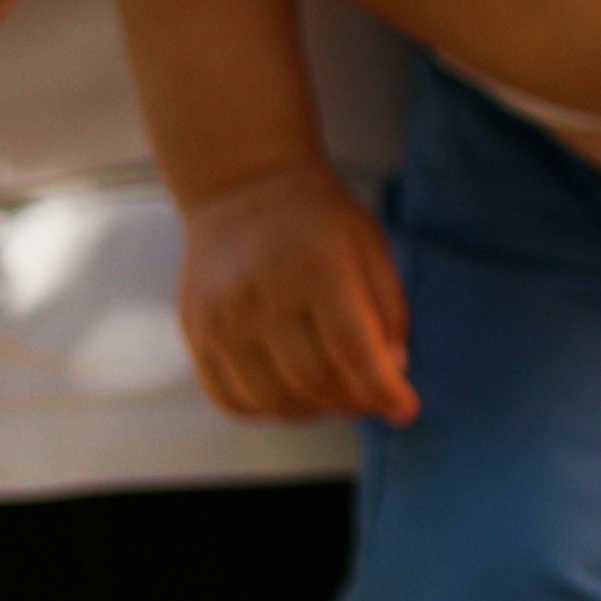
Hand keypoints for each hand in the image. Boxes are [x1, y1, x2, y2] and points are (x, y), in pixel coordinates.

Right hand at [177, 158, 418, 424]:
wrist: (243, 189)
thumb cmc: (319, 218)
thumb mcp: (370, 247)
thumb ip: (388, 309)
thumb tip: (392, 371)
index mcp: (318, 271)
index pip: (353, 350)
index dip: (382, 389)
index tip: (405, 408)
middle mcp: (264, 298)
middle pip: (313, 382)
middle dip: (353, 402)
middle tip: (370, 396)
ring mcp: (223, 319)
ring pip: (271, 400)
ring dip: (312, 411)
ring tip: (333, 395)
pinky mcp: (195, 333)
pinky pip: (228, 398)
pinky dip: (265, 411)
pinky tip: (289, 395)